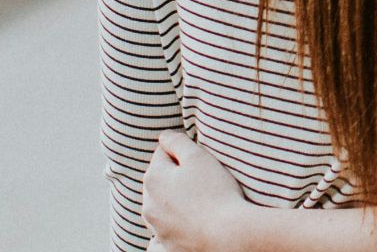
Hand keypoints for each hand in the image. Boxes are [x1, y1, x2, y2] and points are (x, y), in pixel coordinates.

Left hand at [144, 130, 254, 251]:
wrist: (228, 235)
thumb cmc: (215, 192)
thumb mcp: (198, 157)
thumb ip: (177, 141)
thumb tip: (164, 136)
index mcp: (153, 178)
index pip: (162, 154)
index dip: (183, 153)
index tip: (200, 162)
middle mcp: (148, 204)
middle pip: (161, 181)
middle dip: (176, 177)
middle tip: (203, 181)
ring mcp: (156, 227)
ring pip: (163, 205)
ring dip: (176, 201)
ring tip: (201, 202)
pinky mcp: (167, 244)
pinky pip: (166, 229)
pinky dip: (175, 224)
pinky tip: (190, 222)